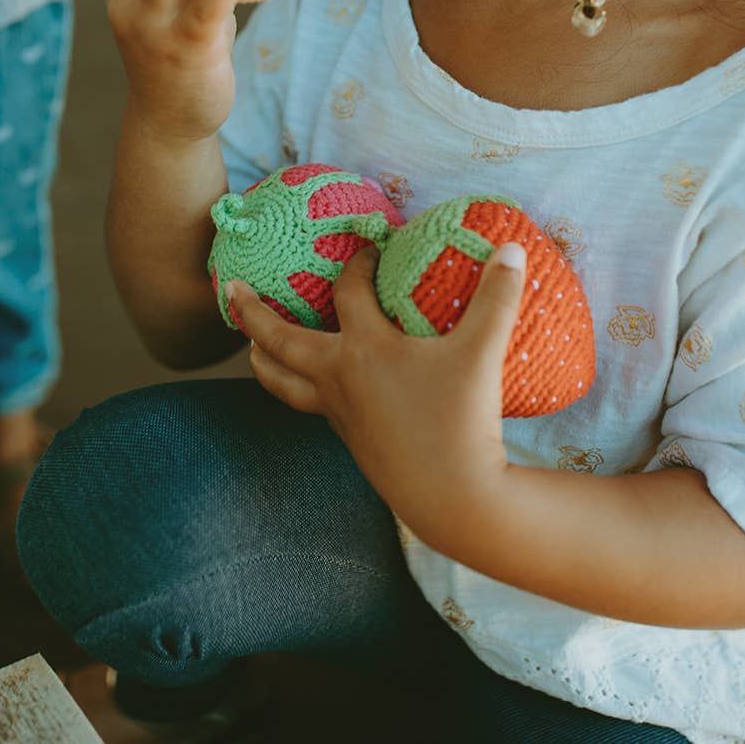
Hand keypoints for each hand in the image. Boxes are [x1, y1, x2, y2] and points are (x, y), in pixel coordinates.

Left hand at [230, 243, 528, 540]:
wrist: (453, 497)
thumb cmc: (463, 421)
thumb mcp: (483, 352)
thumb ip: (498, 296)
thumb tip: (514, 245)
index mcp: (364, 350)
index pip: (349, 292)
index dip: (359, 263)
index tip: (370, 247)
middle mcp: (339, 379)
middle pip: (281, 340)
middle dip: (253, 312)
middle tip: (230, 290)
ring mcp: (339, 413)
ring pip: (282, 382)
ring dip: (263, 359)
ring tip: (250, 347)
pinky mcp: (349, 440)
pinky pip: (309, 406)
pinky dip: (295, 388)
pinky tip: (311, 387)